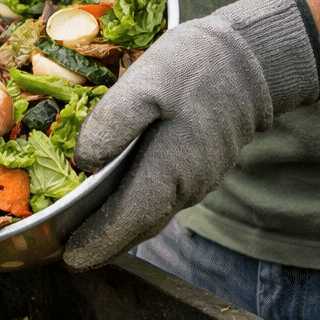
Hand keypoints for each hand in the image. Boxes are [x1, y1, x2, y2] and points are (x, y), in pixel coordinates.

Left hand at [63, 0, 319, 269]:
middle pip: (135, 228)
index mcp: (167, 172)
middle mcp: (183, 188)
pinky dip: (134, 210)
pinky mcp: (198, 172)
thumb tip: (83, 161)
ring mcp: (195, 183)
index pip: (126, 222)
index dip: (96, 243)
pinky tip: (114, 203)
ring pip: (149, 217)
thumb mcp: (147, 82)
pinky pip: (160, 201)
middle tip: (68, 254)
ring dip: (118, 230)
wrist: (252, 59)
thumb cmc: (195, 69)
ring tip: (84, 234)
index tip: (70, 260)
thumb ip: (113, 122)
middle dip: (101, 244)